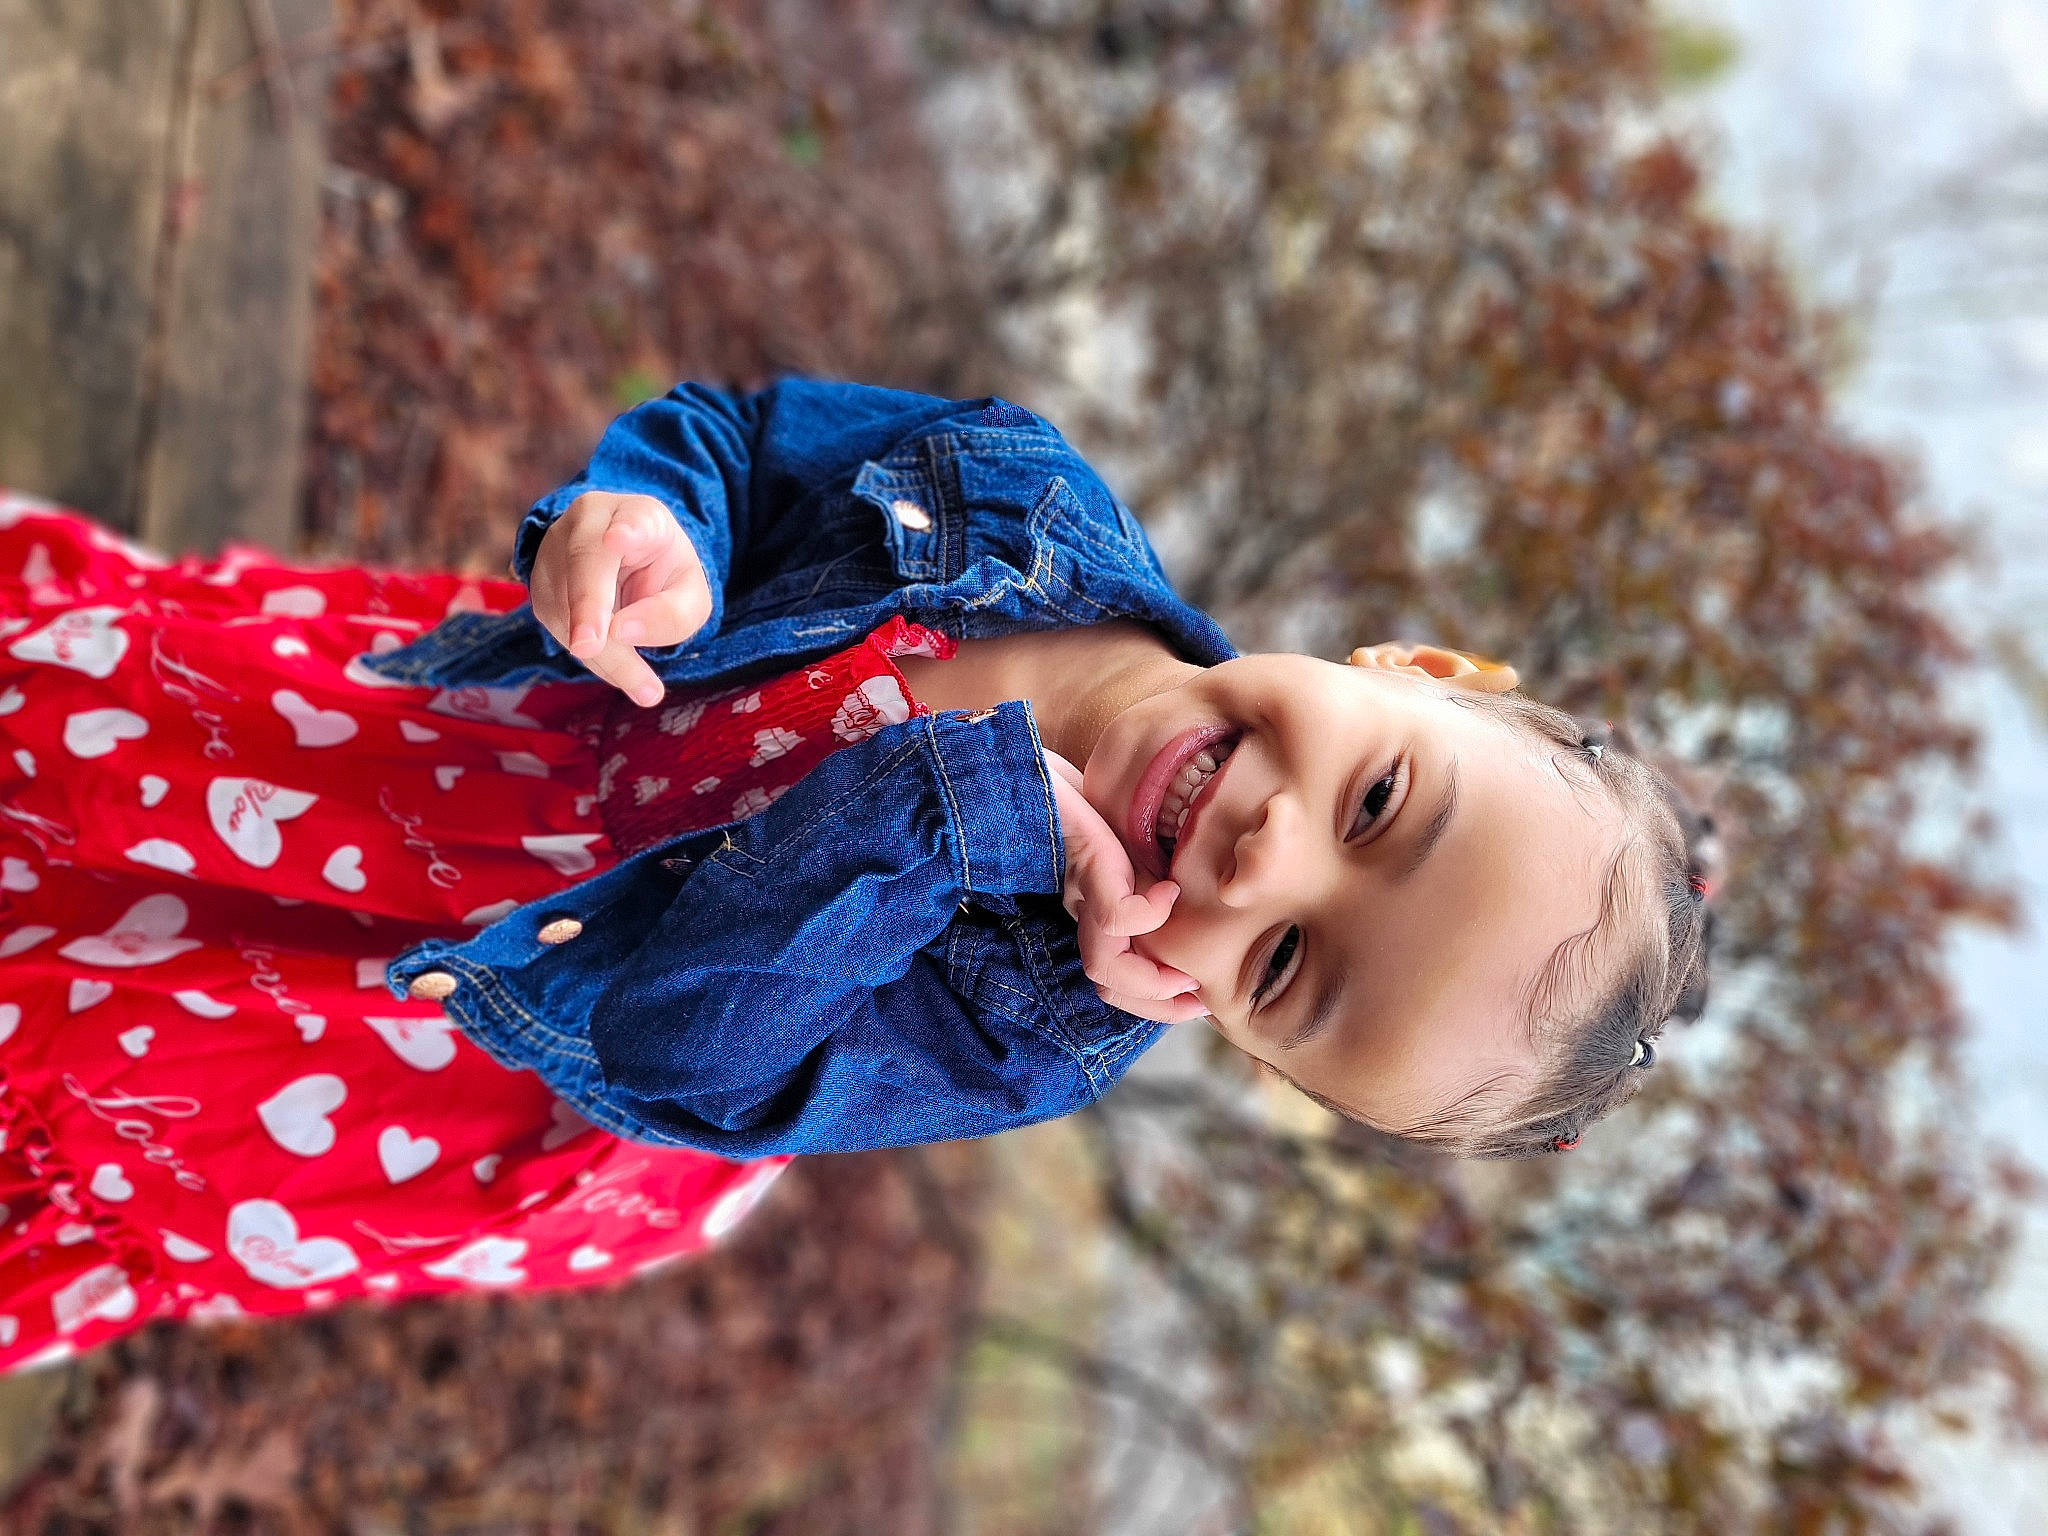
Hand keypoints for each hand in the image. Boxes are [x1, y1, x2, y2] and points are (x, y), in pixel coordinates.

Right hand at [529, 492, 712, 705]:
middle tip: (588, 646)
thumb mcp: (688, 592)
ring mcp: (555, 550)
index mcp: (639, 515)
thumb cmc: (660, 574)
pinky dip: (593, 658)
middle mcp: (590, 523)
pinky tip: (622, 672)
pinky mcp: (539, 586)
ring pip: (567, 605)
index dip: (627, 530)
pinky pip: (560, 628)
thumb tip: (624, 632)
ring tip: (645, 688)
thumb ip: (674, 612)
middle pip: (585, 564)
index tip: (618, 540)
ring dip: (601, 653)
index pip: (634, 519)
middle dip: (587, 605)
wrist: (623, 563)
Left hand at [1044, 749, 1207, 1023]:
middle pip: (1109, 981)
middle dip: (1159, 1004)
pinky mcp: (1086, 865)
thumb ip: (1143, 865)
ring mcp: (1082, 889)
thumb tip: (1182, 891)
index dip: (1155, 995)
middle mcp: (1084, 905)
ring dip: (1154, 983)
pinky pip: (1119, 916)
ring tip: (1188, 977)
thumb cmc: (1069, 788)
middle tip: (1199, 1004)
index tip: (1195, 995)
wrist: (1021, 755)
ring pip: (1107, 968)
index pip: (1117, 969)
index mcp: (1093, 901)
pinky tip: (1169, 893)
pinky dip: (1151, 915)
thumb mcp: (1122, 833)